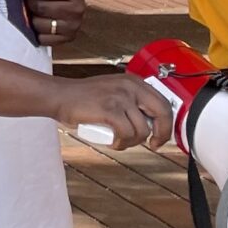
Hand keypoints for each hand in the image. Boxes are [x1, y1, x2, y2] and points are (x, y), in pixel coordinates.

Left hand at [22, 0, 84, 46]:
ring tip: (30, 10)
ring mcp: (73, 26)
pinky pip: (43, 39)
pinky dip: (35, 32)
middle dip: (28, 1)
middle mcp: (77, 9)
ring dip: (30, 17)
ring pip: (40, 24)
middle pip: (41, 8)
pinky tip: (36, 21)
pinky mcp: (67, 38)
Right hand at [55, 73, 172, 151]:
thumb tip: (151, 123)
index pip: (164, 103)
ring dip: (133, 142)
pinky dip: (122, 143)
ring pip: (142, 129)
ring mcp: (120, 97)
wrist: (60, 96)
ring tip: (120, 141)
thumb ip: (132, 101)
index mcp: (134, 82)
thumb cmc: (84, 98)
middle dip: (162, 134)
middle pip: (162, 113)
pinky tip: (114, 142)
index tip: (160, 136)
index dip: (167, 123)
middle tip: (154, 145)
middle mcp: (131, 86)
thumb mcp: (114, 91)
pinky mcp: (109, 109)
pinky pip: (126, 133)